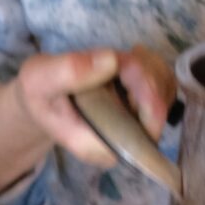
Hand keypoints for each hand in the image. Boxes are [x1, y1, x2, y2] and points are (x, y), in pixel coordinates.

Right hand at [13, 45, 175, 168]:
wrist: (42, 100)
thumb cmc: (40, 94)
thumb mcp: (39, 79)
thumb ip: (68, 71)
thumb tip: (111, 60)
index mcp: (100, 147)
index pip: (145, 127)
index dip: (143, 92)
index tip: (123, 66)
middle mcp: (124, 146)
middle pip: (159, 107)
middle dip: (145, 72)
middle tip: (121, 57)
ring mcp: (136, 130)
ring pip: (165, 93)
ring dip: (149, 67)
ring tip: (122, 59)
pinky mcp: (142, 113)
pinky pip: (163, 87)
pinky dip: (152, 67)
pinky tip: (128, 62)